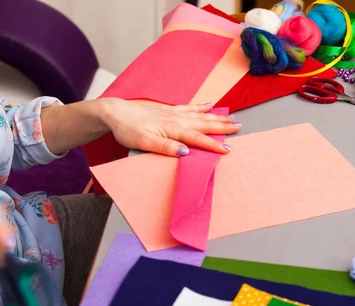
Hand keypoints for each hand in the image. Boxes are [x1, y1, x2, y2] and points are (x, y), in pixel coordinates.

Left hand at [102, 99, 241, 156]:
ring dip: (216, 118)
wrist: (115, 112)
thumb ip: (166, 147)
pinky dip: (201, 107)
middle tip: (239, 128)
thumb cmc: (128, 130)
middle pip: (204, 124)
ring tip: (232, 118)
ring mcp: (173, 112)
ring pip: (200, 115)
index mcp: (172, 128)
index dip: (213, 144)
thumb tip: (186, 152)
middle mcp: (176, 118)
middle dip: (222, 127)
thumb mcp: (144, 142)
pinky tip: (209, 106)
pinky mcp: (168, 109)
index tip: (228, 149)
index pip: (197, 138)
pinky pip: (189, 107)